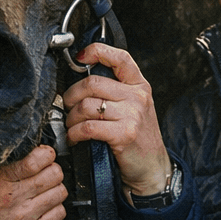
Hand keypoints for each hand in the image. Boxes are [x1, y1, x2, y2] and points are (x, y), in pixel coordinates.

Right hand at [0, 145, 68, 219]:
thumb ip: (5, 165)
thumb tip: (30, 151)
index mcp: (0, 179)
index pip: (37, 160)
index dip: (47, 155)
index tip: (45, 156)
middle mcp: (13, 197)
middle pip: (54, 174)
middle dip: (54, 170)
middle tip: (47, 173)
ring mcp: (22, 217)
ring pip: (59, 193)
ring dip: (56, 189)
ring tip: (46, 191)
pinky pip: (57, 215)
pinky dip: (56, 208)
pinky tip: (46, 207)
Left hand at [61, 44, 171, 200]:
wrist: (152, 167)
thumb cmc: (137, 137)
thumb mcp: (134, 107)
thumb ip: (115, 91)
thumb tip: (81, 79)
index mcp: (139, 85)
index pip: (120, 58)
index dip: (97, 52)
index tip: (80, 58)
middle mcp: (137, 96)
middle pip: (92, 83)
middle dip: (71, 96)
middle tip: (68, 107)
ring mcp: (132, 115)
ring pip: (86, 106)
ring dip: (71, 118)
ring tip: (71, 126)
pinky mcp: (124, 134)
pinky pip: (88, 127)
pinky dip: (74, 133)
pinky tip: (74, 138)